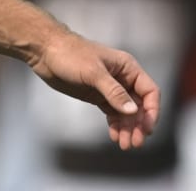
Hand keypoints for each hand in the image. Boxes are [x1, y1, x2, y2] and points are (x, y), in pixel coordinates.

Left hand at [28, 30, 159, 149]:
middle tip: (135, 142)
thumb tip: (133, 111)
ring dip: (127, 128)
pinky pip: (112, 112)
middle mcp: (122, 78)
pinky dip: (115, 124)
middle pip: (139, 105)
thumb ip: (114, 92)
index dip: (152, 111)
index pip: (149, 91)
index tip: (147, 128)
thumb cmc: (69, 54)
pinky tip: (114, 135)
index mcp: (127, 67)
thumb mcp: (93, 73)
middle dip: (138, 124)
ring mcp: (109, 88)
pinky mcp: (97, 95)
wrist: (44, 50)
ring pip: (125, 112)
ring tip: (124, 144)